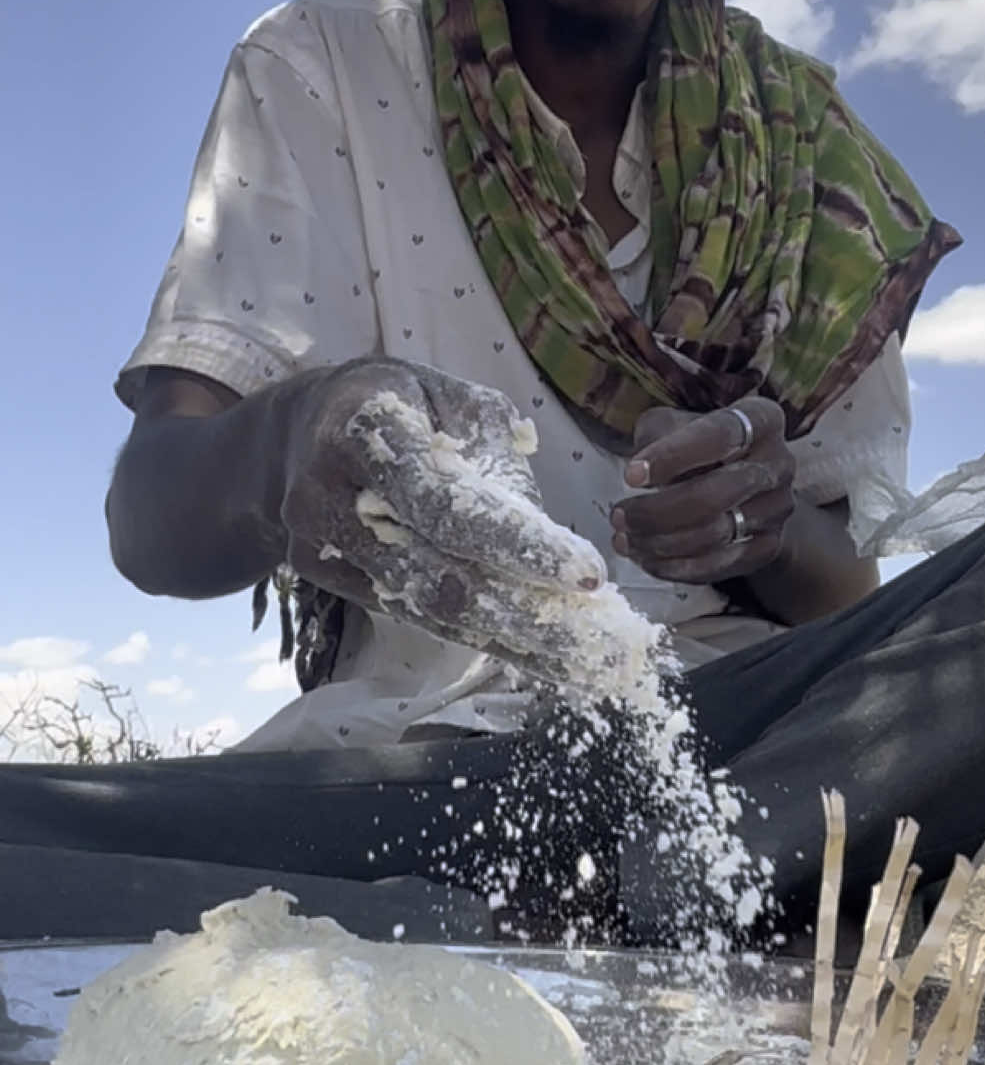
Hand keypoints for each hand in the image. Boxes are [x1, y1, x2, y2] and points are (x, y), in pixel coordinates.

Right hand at [278, 359, 605, 679]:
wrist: (302, 430)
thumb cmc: (404, 406)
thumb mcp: (455, 399)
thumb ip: (497, 455)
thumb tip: (547, 534)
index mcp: (364, 425)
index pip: (446, 501)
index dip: (517, 545)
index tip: (589, 577)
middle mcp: (328, 490)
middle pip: (438, 570)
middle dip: (528, 613)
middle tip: (601, 648)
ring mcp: (319, 541)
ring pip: (427, 606)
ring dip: (511, 639)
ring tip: (581, 664)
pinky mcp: (327, 577)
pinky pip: (413, 614)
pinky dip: (478, 635)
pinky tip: (534, 653)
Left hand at [611, 396, 795, 585]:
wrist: (747, 486)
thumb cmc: (702, 448)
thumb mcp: (677, 424)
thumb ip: (657, 435)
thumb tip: (640, 472)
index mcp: (760, 419)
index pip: (718, 436)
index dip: (672, 456)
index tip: (631, 475)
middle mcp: (778, 463)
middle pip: (715, 495)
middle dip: (657, 511)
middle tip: (619, 515)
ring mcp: (778, 508)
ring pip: (714, 535)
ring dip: (660, 543)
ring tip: (624, 539)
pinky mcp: (769, 546)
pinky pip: (719, 565)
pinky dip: (676, 566)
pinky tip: (647, 558)